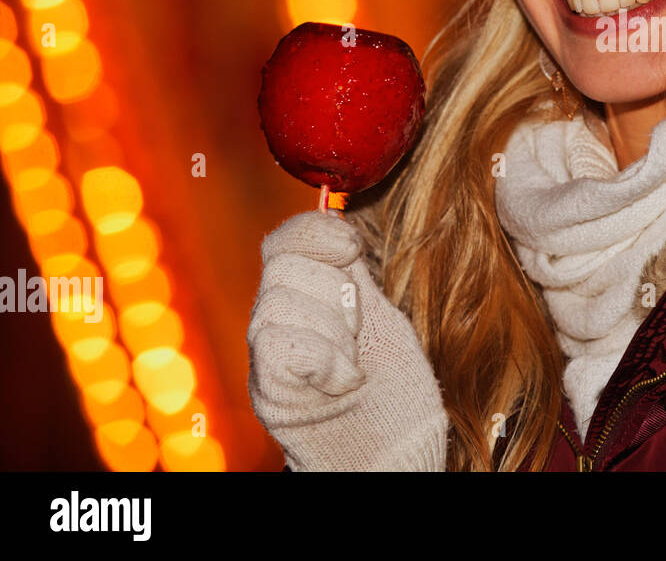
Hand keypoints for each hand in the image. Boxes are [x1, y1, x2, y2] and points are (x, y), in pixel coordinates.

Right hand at [248, 210, 447, 470]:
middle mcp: (279, 321)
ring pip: (279, 304)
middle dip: (336, 292)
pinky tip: (342, 381)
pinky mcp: (270, 391)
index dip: (316, 232)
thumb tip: (340, 217)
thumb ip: (355, 275)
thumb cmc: (396, 389)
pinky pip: (276, 345)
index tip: (352, 247)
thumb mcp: (382, 315)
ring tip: (353, 365)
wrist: (395, 449)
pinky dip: (320, 359)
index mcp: (309, 298)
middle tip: (358, 334)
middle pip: (285, 267)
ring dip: (334, 332)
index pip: (286, 240)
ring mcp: (269, 357)